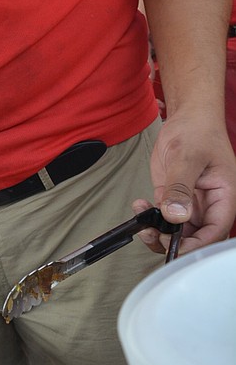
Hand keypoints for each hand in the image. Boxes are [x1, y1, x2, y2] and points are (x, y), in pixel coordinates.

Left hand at [133, 111, 235, 256]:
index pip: (215, 231)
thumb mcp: (188, 157)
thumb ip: (181, 187)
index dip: (196, 244)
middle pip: (196, 237)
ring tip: (142, 223)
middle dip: (173, 242)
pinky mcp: (173, 197)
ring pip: (178, 231)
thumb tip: (176, 215)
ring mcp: (190, 203)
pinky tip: (139, 206)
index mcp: (224, 197)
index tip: (174, 246)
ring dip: (158, 232)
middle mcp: (209, 205)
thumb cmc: (198, 131)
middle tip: (152, 233)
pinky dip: (149, 217)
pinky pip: (163, 216)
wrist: (188, 118)